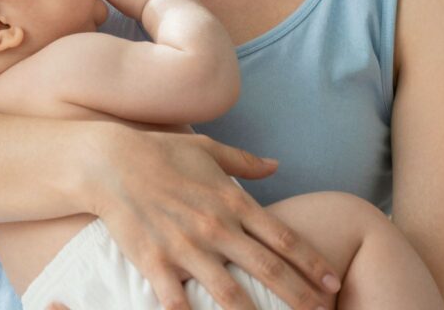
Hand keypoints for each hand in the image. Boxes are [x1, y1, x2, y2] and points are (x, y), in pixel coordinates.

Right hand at [81, 124, 340, 309]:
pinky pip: (179, 304)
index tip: (332, 281)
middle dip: (300, 296)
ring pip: (231, 294)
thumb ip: (245, 163)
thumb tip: (276, 165)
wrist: (110, 161)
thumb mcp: (208, 149)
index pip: (283, 237)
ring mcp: (186, 247)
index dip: (311, 262)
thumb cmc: (161, 152)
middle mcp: (216, 227)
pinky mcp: (156, 263)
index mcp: (232, 200)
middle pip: (268, 269)